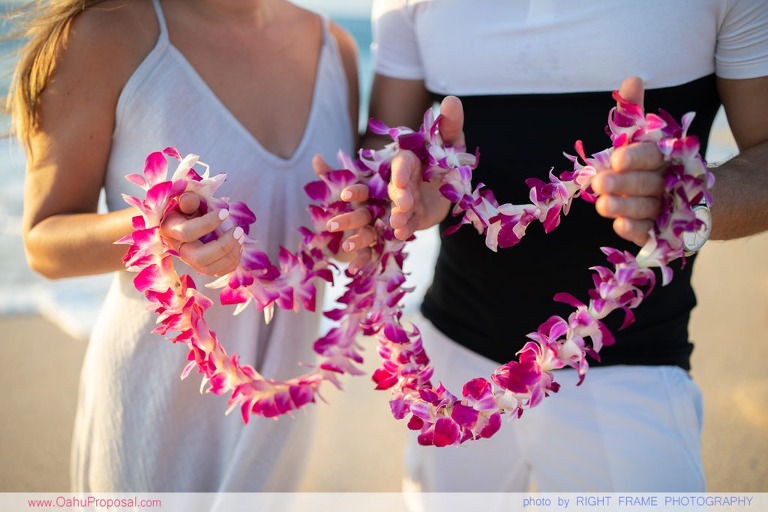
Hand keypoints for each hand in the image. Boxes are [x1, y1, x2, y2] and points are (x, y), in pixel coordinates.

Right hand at [160, 192, 243, 275]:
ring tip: (241, 237)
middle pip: (200, 258)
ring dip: (231, 254)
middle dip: (223, 246)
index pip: (187, 232)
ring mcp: (192, 262)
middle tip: (238, 230)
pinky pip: (220, 272)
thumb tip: (189, 200)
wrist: (193, 219)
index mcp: (171, 231)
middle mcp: (180, 251)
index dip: (207, 224)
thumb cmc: (190, 207)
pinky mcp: (205, 267)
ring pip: (210, 269)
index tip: (225, 213)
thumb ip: (188, 200)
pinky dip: (233, 261)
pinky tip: (239, 246)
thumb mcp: (188, 200)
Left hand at [313, 155, 376, 272]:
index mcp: (369, 192)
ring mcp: (381, 229)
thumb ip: (331, 174)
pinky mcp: (381, 246)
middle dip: (349, 220)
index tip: (342, 195)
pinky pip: (372, 254)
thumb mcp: (345, 185)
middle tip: (330, 225)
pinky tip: (352, 269)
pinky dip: (362, 262)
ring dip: (359, 241)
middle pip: (364, 214)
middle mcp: (377, 209)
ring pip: (370, 234)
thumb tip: (316, 158)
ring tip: (345, 247)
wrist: (386, 215)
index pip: (361, 190)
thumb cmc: (362, 197)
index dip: (353, 192)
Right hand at [388, 95, 464, 239]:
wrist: (452, 184)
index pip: (403, 163)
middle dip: (399, 194)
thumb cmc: (447, 157)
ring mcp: (407, 200)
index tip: (404, 177)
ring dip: (397, 214)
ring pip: (398, 207)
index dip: (401, 170)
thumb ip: (451, 123)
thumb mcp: (452, 141)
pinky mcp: (413, 217)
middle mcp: (404, 180)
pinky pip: (406, 224)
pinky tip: (401, 234)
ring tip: (398, 223)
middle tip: (405, 201)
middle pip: (396, 187)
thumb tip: (452, 100)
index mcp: (410, 159)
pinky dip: (403, 229)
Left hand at [592, 77, 666, 245]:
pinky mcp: (658, 231)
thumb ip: (634, 112)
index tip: (615, 158)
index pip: (652, 155)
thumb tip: (631, 79)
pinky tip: (619, 225)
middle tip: (600, 183)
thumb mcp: (643, 135)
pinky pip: (648, 232)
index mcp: (664, 157)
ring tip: (602, 205)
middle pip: (647, 183)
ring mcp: (665, 209)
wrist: (685, 196)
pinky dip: (634, 229)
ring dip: (624, 206)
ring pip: (646, 208)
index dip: (635, 157)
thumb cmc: (651, 161)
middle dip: (624, 183)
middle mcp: (667, 183)